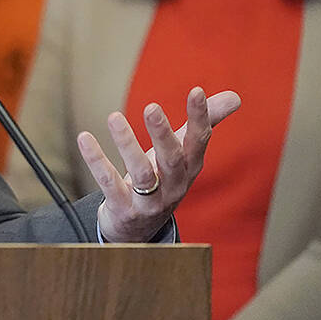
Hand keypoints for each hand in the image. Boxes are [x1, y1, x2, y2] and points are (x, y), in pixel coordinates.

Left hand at [77, 86, 240, 242]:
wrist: (139, 228)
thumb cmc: (162, 180)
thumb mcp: (183, 153)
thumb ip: (203, 124)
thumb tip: (235, 97)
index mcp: (189, 167)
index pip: (199, 141)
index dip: (200, 117)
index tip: (196, 91)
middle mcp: (173, 185)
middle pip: (172, 159)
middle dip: (163, 134)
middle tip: (151, 107)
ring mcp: (150, 200)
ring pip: (141, 174)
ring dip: (127, 145)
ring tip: (114, 117)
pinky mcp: (124, 209)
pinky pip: (110, 185)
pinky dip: (97, 162)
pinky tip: (85, 138)